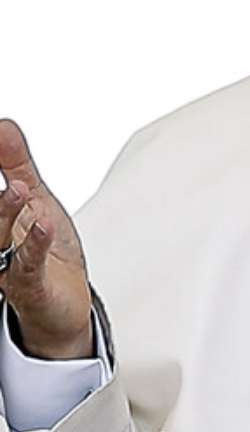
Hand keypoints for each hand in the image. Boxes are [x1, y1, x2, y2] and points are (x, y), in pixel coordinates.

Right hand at [0, 118, 94, 359]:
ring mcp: (7, 265)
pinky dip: (35, 243)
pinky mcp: (29, 286)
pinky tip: (43, 223)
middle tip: (2, 165)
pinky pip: (28, 265)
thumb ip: (17, 163)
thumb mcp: (36, 199)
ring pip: (0, 236)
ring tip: (19, 189)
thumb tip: (3, 124)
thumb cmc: (45, 251)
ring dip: (7, 211)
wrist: (61, 307)